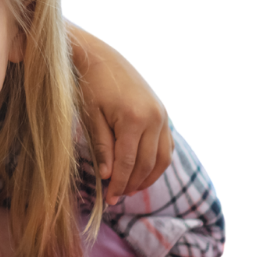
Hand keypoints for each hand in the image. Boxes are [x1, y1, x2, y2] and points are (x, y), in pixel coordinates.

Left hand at [74, 27, 172, 203]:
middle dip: (132, 183)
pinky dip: (157, 162)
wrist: (103, 58)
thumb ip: (102, 147)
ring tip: (130, 189)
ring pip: (162, 158)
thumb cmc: (91, 87)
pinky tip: (143, 172)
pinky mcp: (164, 114)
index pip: (127, 162)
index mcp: (133, 119)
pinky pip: (166, 146)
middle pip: (146, 163)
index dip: (118, 183)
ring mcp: (163, 116)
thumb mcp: (91, 117)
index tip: (109, 199)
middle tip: (117, 198)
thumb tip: (108, 176)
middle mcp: (154, 119)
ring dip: (148, 177)